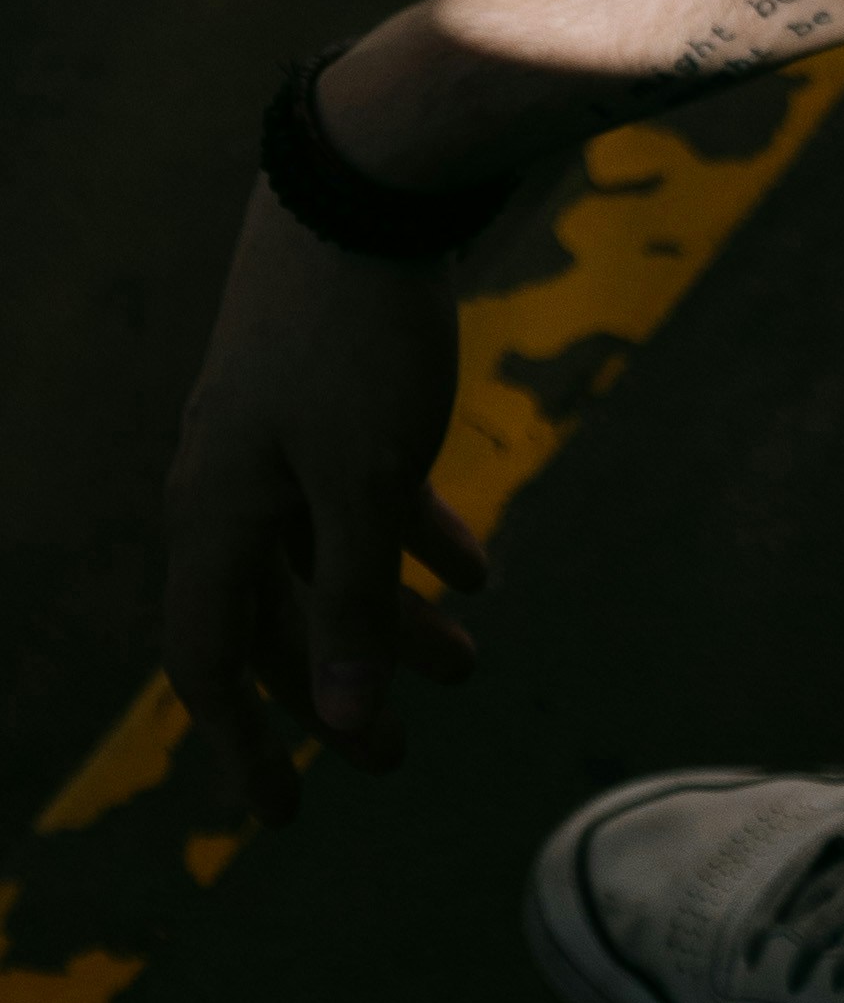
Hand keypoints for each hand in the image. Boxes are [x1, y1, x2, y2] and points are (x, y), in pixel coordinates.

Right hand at [162, 190, 489, 821]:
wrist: (367, 186)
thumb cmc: (358, 340)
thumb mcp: (363, 483)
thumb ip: (353, 604)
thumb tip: (347, 726)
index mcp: (213, 512)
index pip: (207, 659)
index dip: (245, 745)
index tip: (289, 816)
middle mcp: (229, 483)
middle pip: (269, 620)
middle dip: (334, 692)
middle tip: (398, 763)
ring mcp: (277, 439)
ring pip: (325, 559)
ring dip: (389, 619)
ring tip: (469, 665)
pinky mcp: (329, 398)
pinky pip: (358, 496)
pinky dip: (412, 539)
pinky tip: (476, 575)